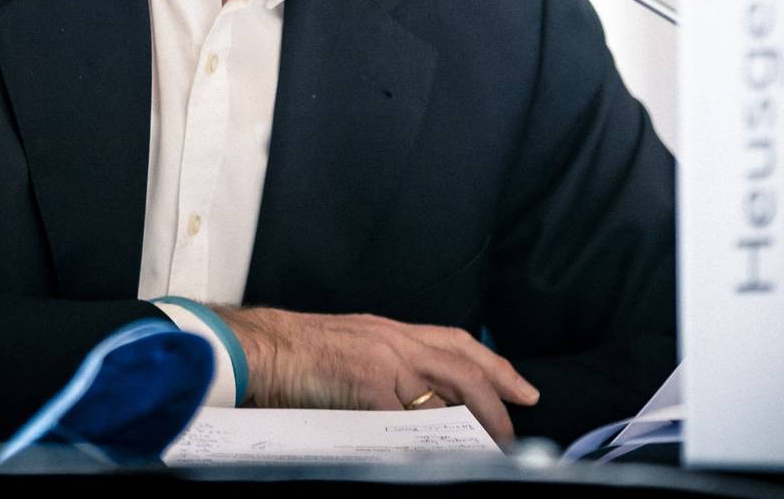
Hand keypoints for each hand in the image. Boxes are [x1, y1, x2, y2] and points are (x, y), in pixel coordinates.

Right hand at [215, 306, 538, 444]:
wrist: (262, 347)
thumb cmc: (297, 351)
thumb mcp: (352, 348)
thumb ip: (386, 368)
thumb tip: (421, 404)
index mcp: (390, 330)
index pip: (455, 342)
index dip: (493, 364)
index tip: (521, 387)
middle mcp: (394, 340)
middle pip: (464, 363)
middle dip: (499, 395)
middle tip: (520, 422)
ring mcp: (384, 363)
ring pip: (448, 390)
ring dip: (475, 422)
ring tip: (492, 446)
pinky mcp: (368, 386)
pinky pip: (411, 418)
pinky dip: (433, 438)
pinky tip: (446, 453)